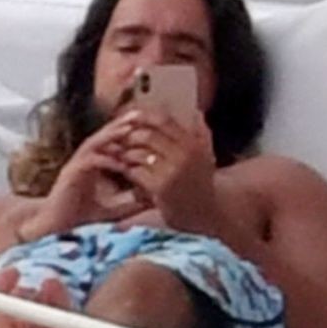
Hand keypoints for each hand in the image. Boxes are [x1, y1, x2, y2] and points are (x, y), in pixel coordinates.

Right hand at [22, 119, 142, 238]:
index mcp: (93, 164)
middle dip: (122, 125)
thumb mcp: (114, 209)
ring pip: (95, 143)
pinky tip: (120, 161)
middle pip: (104, 136)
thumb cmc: (82, 219)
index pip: (112, 142)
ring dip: (112, 135)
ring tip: (131, 129)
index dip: (128, 133)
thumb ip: (131, 202)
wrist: (55, 229)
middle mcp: (84, 161)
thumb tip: (155, 200)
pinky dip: (106, 159)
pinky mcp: (70, 174)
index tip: (149, 128)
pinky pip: (90, 161)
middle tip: (141, 116)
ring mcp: (76, 166)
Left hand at [118, 108, 220, 232]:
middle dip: (128, 137)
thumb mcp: (206, 157)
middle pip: (146, 135)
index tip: (128, 118)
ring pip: (138, 153)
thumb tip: (197, 112)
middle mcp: (185, 155)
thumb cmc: (202, 184)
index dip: (142, 116)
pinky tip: (126, 172)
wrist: (208, 216)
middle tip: (118, 141)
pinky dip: (128, 170)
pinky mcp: (161, 188)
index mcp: (193, 143)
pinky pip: (135, 172)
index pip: (163, 119)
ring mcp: (172, 171)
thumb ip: (200, 134)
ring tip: (120, 155)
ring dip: (125, 154)